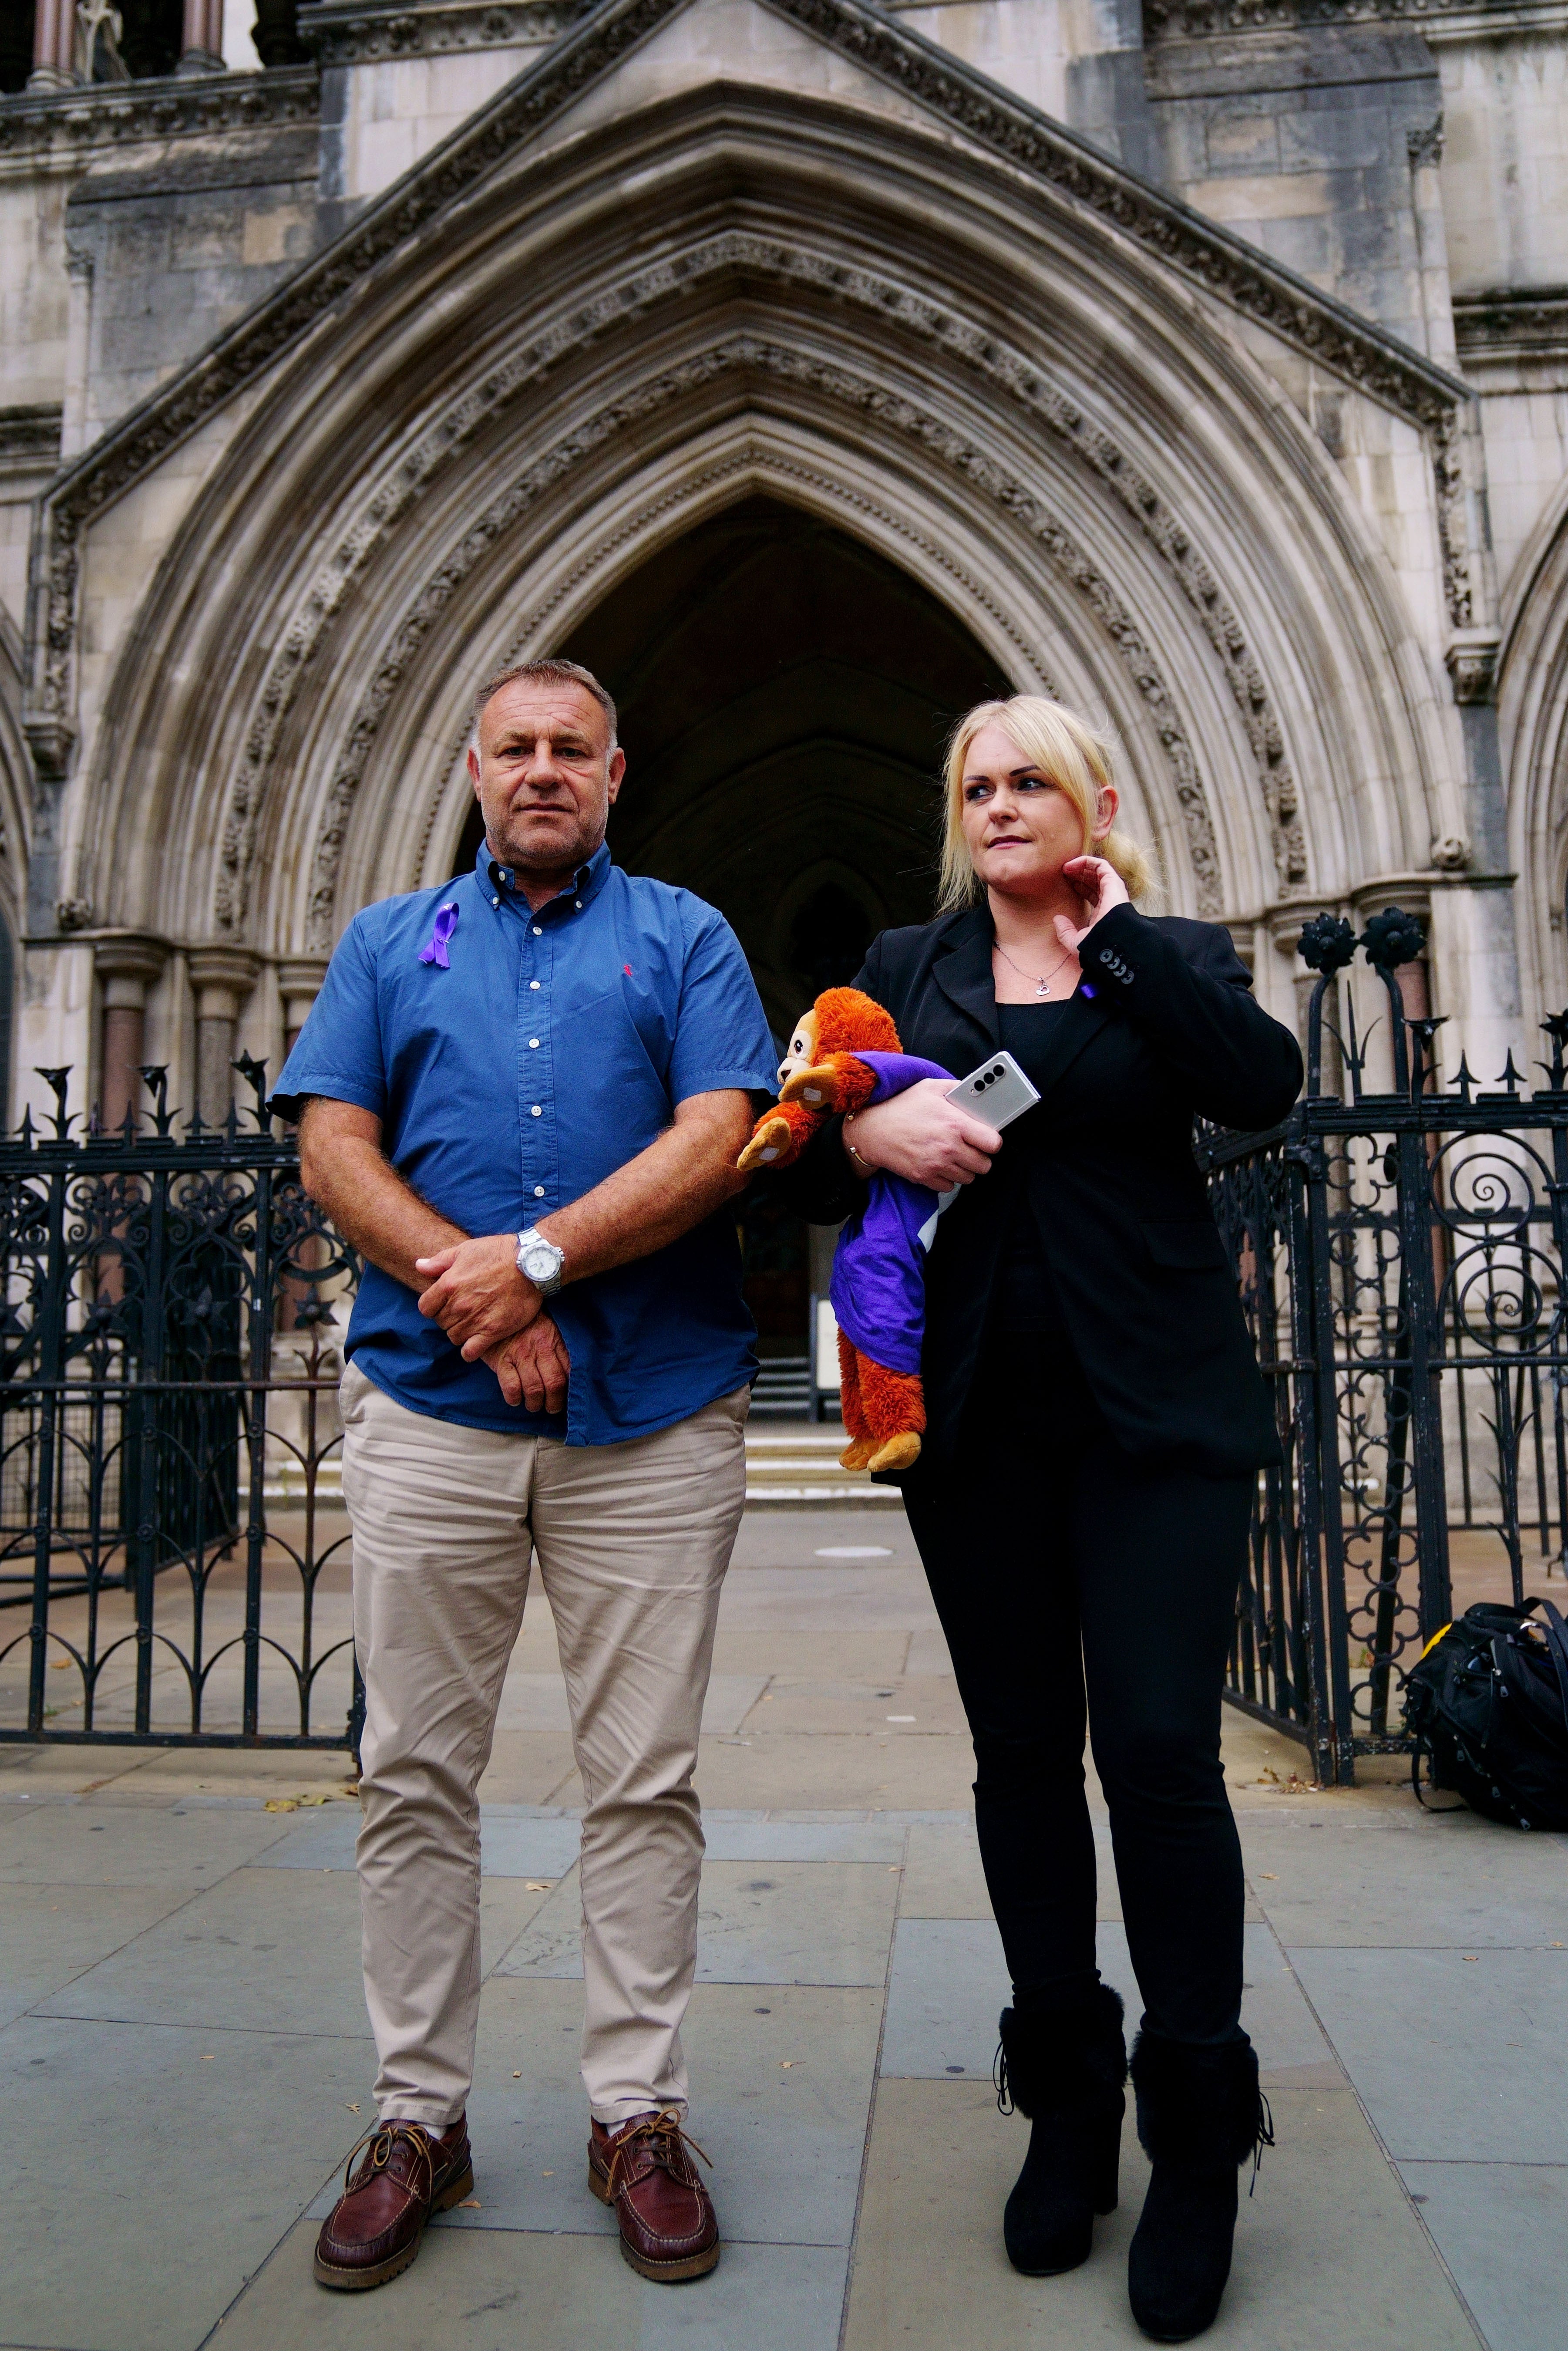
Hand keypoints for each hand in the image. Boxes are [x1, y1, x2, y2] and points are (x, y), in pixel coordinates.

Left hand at [414, 1233, 539, 1357]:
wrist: (532, 1263)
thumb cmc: (499, 1252)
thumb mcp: (466, 1249)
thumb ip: (439, 1261)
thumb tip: (419, 1266)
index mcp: (448, 1284)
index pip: (425, 1308)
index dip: (433, 1307)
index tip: (444, 1303)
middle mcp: (459, 1305)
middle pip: (441, 1323)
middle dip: (448, 1318)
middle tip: (463, 1311)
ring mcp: (475, 1319)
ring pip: (454, 1337)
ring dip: (460, 1332)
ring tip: (472, 1323)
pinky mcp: (493, 1331)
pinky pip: (471, 1351)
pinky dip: (470, 1351)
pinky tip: (475, 1343)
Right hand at [483, 1316, 569, 1411]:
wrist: (496, 1309)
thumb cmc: (526, 1323)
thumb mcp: (548, 1327)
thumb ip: (560, 1347)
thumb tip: (571, 1373)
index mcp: (554, 1339)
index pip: (569, 1369)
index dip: (571, 1389)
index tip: (569, 1397)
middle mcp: (539, 1348)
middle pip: (554, 1383)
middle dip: (554, 1402)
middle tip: (551, 1407)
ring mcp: (520, 1355)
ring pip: (534, 1389)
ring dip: (535, 1404)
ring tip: (534, 1405)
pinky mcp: (501, 1360)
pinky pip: (512, 1387)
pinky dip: (515, 1398)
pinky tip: (516, 1399)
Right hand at [848, 1077, 1000, 1189]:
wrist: (871, 1130)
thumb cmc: (901, 1107)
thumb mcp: (930, 1088)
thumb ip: (957, 1088)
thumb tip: (976, 1091)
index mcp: (955, 1124)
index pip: (993, 1143)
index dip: (992, 1142)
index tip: (987, 1139)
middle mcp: (949, 1147)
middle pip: (984, 1165)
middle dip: (980, 1157)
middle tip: (970, 1148)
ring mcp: (936, 1165)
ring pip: (968, 1178)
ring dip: (964, 1169)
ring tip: (953, 1156)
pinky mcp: (924, 1178)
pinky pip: (949, 1187)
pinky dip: (947, 1179)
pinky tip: (939, 1165)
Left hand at [1054, 855, 1129, 953]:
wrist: (1110, 944)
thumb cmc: (1095, 946)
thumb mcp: (1075, 942)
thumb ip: (1065, 932)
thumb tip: (1057, 919)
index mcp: (1102, 914)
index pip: (1092, 894)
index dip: (1079, 886)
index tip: (1065, 883)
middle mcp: (1109, 901)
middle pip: (1094, 881)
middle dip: (1078, 874)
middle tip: (1063, 873)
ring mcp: (1112, 891)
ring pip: (1097, 871)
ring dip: (1081, 866)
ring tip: (1065, 868)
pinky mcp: (1113, 882)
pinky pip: (1101, 865)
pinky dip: (1086, 861)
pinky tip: (1071, 865)